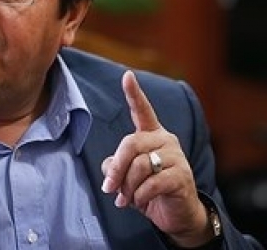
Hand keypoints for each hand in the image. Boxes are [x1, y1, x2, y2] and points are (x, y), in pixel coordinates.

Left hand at [101, 71, 212, 246]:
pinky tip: (138, 202)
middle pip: (131, 144)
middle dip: (116, 168)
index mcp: (151, 135)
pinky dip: (139, 196)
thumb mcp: (126, 176)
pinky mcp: (181, 176)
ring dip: (127, 187)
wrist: (176, 214)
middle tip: (108, 188)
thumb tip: (112, 171)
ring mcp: (176, 157)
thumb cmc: (148, 189)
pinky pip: (151, 183)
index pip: (142, 110)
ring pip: (139, 166)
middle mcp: (165, 140)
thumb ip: (116, 165)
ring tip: (126, 198)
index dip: (134, 93)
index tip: (127, 75)